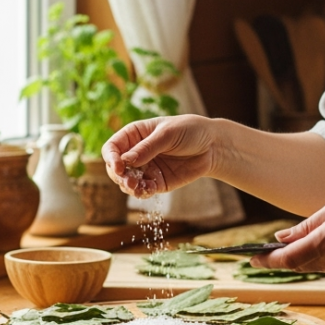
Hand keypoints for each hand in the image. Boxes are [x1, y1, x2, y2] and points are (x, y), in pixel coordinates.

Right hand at [101, 115, 219, 197]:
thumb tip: (126, 161)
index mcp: (135, 134)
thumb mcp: (168, 134)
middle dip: (119, 175)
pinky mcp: (157, 182)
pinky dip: (142, 193)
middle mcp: (136, 152)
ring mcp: (146, 168)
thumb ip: (147, 148)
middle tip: (128, 181)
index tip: (119, 166)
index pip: (113, 147)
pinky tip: (146, 191)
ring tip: (136, 188)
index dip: (111, 157)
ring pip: (127, 181)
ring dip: (128, 187)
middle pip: (116, 167)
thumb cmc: (190, 131)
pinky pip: (143, 190)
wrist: (213, 146)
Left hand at [250, 191, 324, 279]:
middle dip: (285, 255)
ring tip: (314, 233)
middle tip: (271, 246)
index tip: (251, 258)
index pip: (288, 258)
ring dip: (307, 253)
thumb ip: (307, 225)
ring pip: (315, 264)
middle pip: (299, 263)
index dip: (267, 260)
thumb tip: (282, 237)